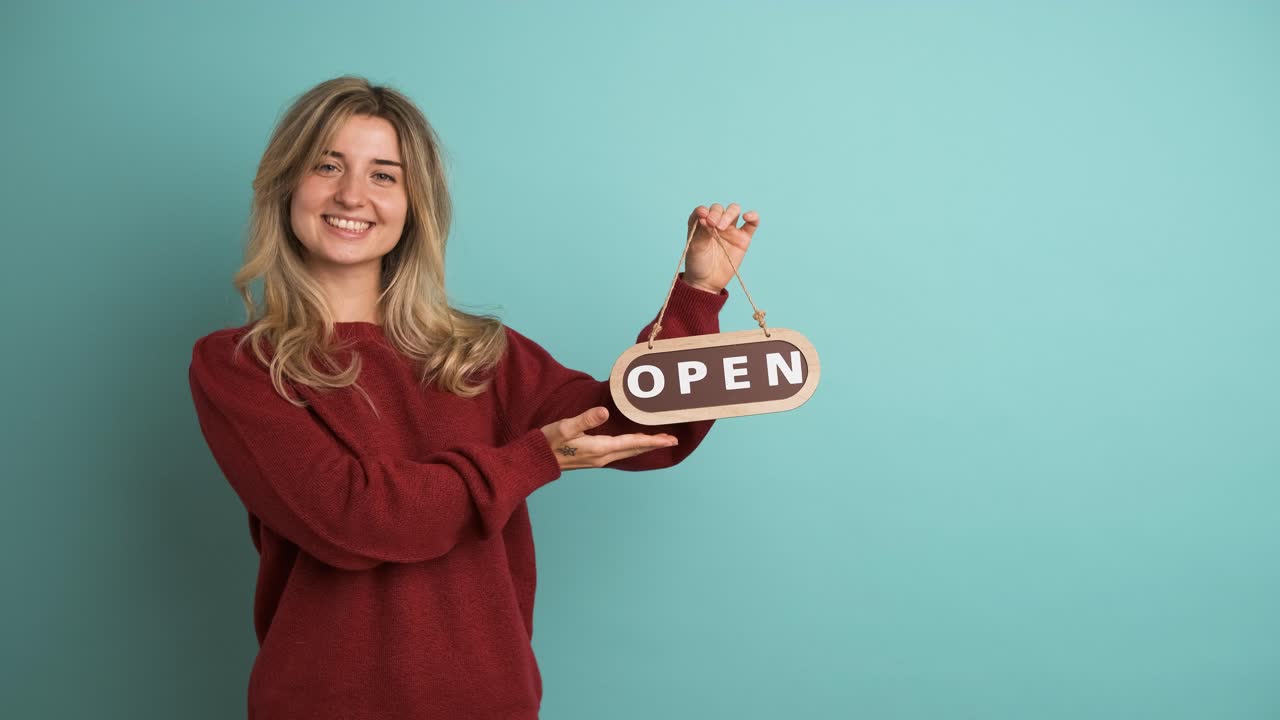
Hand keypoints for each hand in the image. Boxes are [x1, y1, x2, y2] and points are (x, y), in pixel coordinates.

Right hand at [540, 406, 677, 469]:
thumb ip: (585, 419)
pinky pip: (619, 452)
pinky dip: (632, 447)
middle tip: (672, 440)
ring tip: (658, 441)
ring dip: (644, 446)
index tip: (670, 439)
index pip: (632, 443)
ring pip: (628, 452)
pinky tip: (634, 444)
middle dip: (654, 444)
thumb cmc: (547, 443)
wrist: (535, 462)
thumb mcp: (564, 428)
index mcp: (599, 448)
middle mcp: (602, 457)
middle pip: (635, 450)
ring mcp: (598, 459)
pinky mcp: (593, 458)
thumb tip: (603, 411)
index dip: (652, 440)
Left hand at [683, 203, 758, 293]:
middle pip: (719, 209)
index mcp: (701, 223)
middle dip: (716, 214)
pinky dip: (752, 216)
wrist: (707, 282)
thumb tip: (705, 215)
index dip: (702, 211)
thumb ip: (701, 231)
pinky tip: (747, 216)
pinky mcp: (743, 238)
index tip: (702, 217)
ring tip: (721, 227)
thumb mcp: (696, 246)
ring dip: (729, 214)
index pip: (703, 210)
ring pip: (734, 211)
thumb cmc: (698, 263)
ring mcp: (730, 230)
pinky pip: (752, 223)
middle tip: (711, 224)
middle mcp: (716, 223)